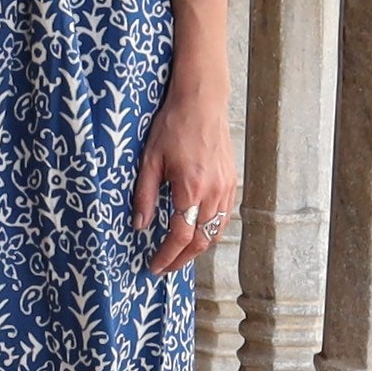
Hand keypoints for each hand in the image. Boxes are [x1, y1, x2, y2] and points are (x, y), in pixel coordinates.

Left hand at [131, 83, 236, 275]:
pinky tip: (198, 232)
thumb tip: (139, 226)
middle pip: (201, 241)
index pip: (180, 236)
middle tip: (165, 268)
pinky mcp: (232, 182)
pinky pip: (224, 217)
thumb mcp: (150, 159)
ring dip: (198, 248)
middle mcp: (213, 192)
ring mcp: (226, 188)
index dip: (167, 256)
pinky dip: (211, 231)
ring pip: (216, 232)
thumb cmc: (173, 126)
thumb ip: (144, 195)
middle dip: (182, 260)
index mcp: (190, 188)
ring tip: (179, 255)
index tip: (154, 266)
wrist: (202, 102)